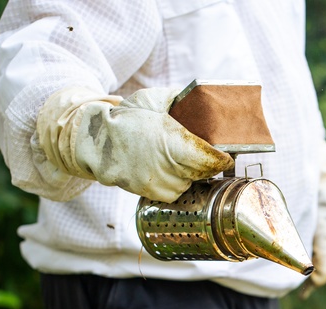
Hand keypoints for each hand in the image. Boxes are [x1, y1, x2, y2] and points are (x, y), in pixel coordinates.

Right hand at [35, 86, 233, 201]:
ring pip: (191, 182)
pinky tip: (172, 170)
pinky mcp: (152, 193)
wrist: (96, 142)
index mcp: (172, 142)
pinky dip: (178, 182)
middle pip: (204, 172)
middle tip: (212, 154)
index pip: (210, 159)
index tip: (228, 155)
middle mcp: (168, 166)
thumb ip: (177, 98)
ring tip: (185, 159)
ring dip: (193, 173)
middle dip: (210, 164)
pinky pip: (177, 191)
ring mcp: (159, 183)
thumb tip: (202, 97)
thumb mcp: (151, 99)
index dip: (223, 158)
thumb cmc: (126, 119)